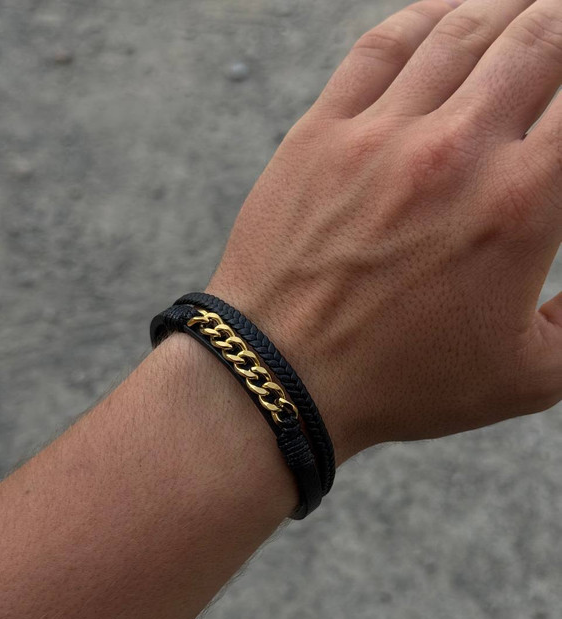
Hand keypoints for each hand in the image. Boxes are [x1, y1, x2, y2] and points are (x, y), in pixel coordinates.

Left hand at [207, 0, 561, 463]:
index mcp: (520, 206)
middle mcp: (457, 152)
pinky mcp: (322, 133)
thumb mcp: (525, 377)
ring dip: (509, 6)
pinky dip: (426, 15)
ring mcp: (382, 136)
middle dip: (561, 25)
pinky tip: (448, 13)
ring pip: (464, 28)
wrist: (281, 376)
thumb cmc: (401, 384)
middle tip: (561, 34)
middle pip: (538, 39)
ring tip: (527, 9)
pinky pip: (382, 46)